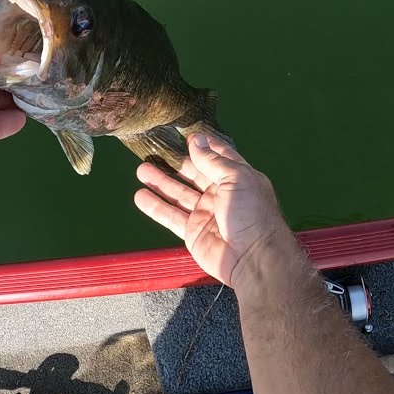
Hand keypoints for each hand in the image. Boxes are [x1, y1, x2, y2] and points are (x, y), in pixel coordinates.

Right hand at [134, 134, 292, 286]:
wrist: (253, 257)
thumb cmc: (252, 213)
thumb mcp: (237, 178)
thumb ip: (213, 161)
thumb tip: (196, 141)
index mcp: (237, 178)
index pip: (218, 157)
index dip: (203, 146)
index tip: (186, 136)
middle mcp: (221, 194)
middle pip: (194, 174)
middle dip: (176, 163)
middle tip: (155, 151)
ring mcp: (206, 213)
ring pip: (178, 194)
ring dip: (160, 182)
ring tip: (141, 170)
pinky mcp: (193, 231)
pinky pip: (171, 216)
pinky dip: (156, 207)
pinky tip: (140, 196)